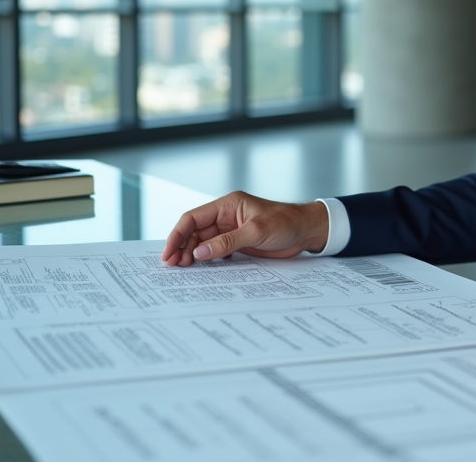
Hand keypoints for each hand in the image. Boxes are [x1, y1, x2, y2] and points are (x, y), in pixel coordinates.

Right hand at [160, 191, 328, 266]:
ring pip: (203, 243)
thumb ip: (228, 242)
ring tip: (184, 270)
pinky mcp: (238, 243)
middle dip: (182, 247)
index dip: (177, 235)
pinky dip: (207, 259)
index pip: (193, 218)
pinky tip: (201, 270)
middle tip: (174, 267)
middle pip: (194, 232)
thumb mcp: (257, 231)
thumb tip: (200, 253)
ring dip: (193, 255)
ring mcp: (231, 230)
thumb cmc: (286, 222)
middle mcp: (226, 216)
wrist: (307, 231)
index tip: (169, 253)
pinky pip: (216, 251)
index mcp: (228, 205)